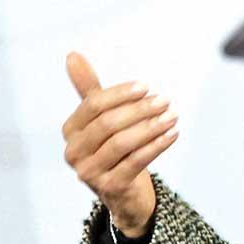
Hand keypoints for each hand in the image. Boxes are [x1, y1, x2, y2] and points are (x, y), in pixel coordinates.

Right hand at [61, 50, 178, 236]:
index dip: (120, 94)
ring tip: (172, 116)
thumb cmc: (112, 146)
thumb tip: (72, 55)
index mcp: (70, 130)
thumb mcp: (100, 116)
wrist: (122, 189)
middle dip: (139, 110)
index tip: (146, 87)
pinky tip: (172, 134)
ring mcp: (89, 172)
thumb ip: (88, 88)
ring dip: (151, 127)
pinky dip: (156, 146)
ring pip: (122, 143)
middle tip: (164, 100)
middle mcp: (74, 152)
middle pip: (108, 124)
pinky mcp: (110, 186)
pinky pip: (136, 162)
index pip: (93, 105)